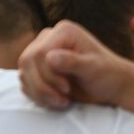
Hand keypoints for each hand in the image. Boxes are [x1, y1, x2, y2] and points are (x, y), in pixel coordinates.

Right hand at [17, 20, 133, 109]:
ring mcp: (41, 52)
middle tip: (62, 100)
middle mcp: (48, 38)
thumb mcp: (94, 69)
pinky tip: (54, 100)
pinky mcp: (37, 68)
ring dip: (39, 93)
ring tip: (61, 102)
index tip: (67, 89)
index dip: (49, 74)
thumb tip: (50, 57)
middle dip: (42, 86)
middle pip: (27, 61)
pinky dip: (36, 95)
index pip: (40, 53)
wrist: (110, 86)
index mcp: (63, 31)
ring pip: (24, 73)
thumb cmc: (107, 75)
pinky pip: (25, 82)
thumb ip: (73, 62)